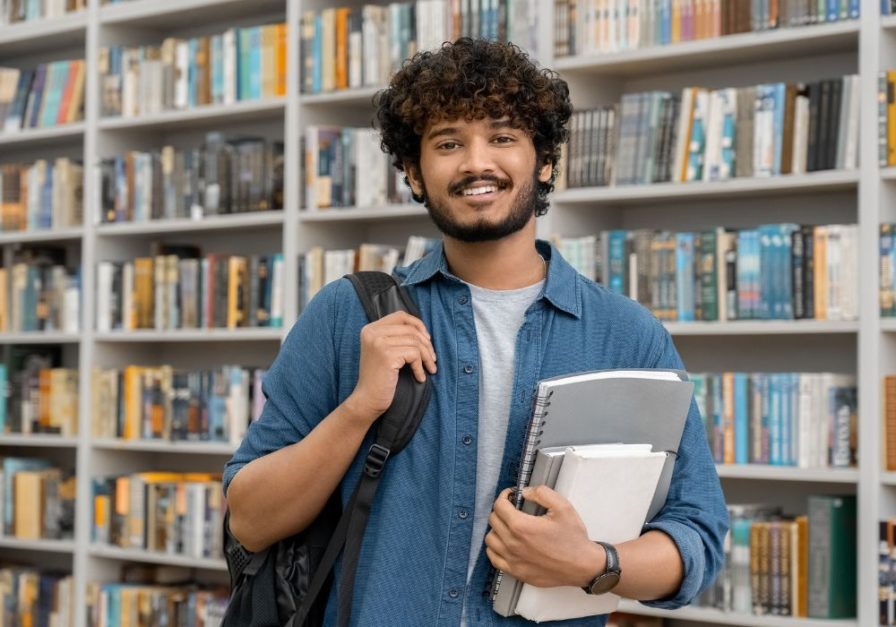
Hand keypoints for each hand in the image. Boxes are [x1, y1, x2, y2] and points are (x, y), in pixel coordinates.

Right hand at [344, 311, 436, 425]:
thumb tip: (423, 331)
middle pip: (411, 330)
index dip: (418, 325)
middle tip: (432, 360)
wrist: (367, 399)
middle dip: (427, 345)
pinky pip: (414, 355)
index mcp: (370, 329)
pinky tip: (420, 378)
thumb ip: (396, 337)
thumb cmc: (379, 377)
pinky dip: (420, 367)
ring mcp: (379, 343)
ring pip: (415, 342)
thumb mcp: (383, 351)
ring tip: (429, 369)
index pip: (400, 316)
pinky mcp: (387, 355)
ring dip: (427, 357)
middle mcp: (372, 332)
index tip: (427, 340)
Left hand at [485, 486, 603, 587]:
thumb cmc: (573, 538)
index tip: (510, 495)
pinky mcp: (515, 572)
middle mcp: (512, 543)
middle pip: (493, 520)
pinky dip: (495, 548)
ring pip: (490, 539)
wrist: (582, 566)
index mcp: (521, 526)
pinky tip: (505, 543)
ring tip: (508, 526)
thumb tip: (525, 492)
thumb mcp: (563, 507)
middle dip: (501, 510)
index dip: (503, 496)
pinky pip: (494, 558)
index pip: (499, 506)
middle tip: (512, 508)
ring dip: (496, 529)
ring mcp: (512, 560)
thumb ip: (542, 493)